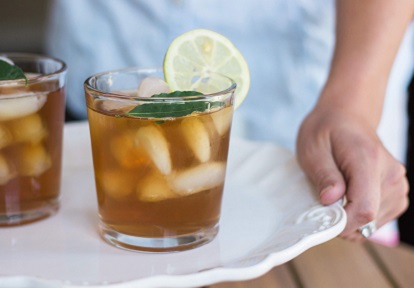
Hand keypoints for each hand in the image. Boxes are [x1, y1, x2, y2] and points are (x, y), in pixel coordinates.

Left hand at [296, 107, 408, 240]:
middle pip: (369, 219)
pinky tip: (347, 201)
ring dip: (351, 220)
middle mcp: (391, 174)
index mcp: (369, 160)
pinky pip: (379, 219)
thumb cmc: (326, 131)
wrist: (346, 117)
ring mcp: (398, 184)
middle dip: (342, 222)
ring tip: (335, 198)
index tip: (322, 218)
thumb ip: (323, 175)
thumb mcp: (313, 149)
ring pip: (374, 223)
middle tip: (323, 205)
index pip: (364, 209)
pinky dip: (360, 218)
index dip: (342, 223)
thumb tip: (330, 201)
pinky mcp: (397, 193)